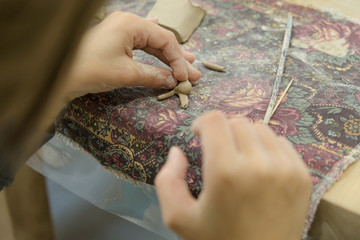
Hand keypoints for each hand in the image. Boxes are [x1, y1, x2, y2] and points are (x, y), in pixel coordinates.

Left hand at [64, 12, 200, 100]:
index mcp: (132, 24)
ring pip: (152, 44)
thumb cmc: (91, 70)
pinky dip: (153, 55)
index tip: (185, 78)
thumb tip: (173, 80)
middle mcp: (128, 23)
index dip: (178, 60)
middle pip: (161, 41)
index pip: (165, 40)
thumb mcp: (127, 73)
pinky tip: (163, 53)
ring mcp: (121, 31)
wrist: (59, 75)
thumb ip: (154, 75)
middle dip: (177, 59)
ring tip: (184, 68)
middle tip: (193, 74)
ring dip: (167, 58)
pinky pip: (141, 46)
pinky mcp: (115, 41)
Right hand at [155, 111, 310, 239]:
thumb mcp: (178, 217)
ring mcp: (285, 168)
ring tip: (240, 159)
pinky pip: (281, 143)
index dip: (202, 123)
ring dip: (245, 138)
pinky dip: (266, 148)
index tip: (199, 136)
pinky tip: (259, 167)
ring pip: (260, 128)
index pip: (215, 120)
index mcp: (225, 172)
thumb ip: (167, 180)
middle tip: (219, 153)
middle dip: (223, 133)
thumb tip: (177, 151)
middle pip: (237, 122)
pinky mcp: (302, 174)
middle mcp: (258, 164)